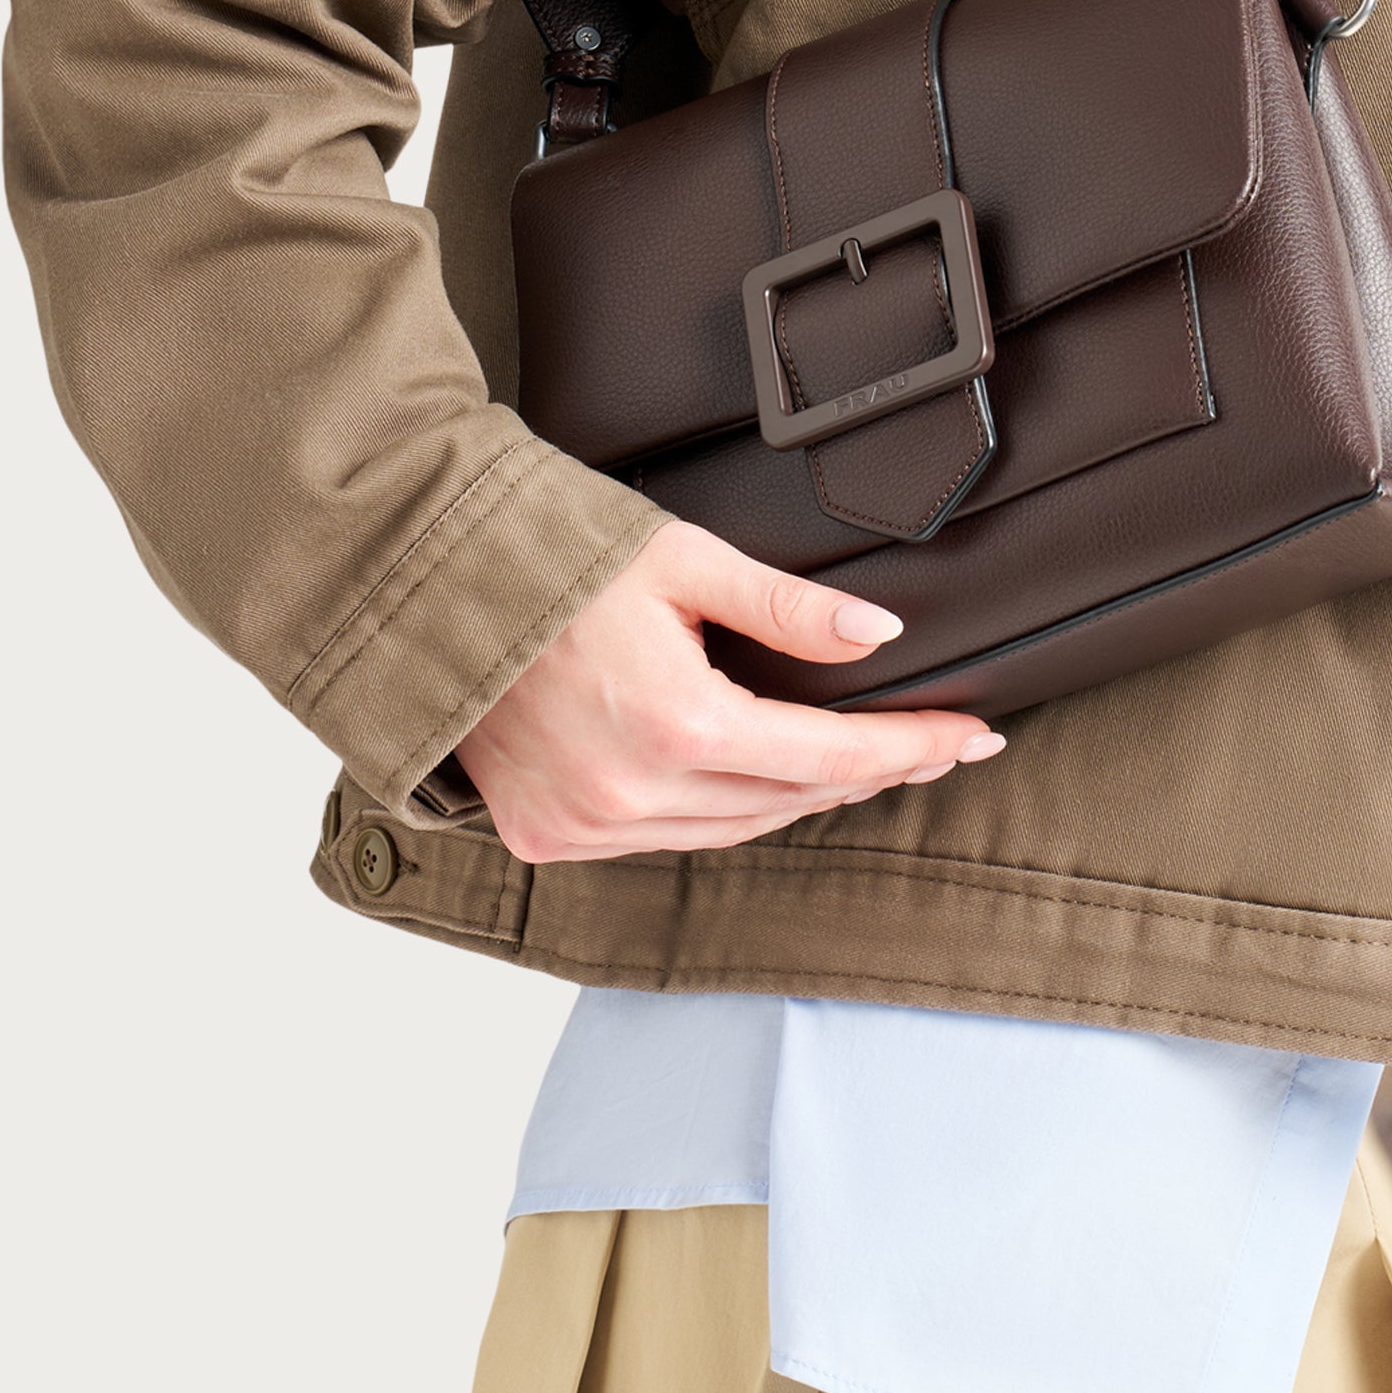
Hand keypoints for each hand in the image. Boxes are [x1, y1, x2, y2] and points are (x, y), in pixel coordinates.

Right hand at [457, 519, 1002, 861]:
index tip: (971, 739)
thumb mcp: (681, 558)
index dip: (912, 748)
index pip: (834, 757)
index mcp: (679, 724)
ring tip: (856, 763)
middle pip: (791, 801)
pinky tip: (750, 780)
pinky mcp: (550, 836)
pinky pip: (667, 839)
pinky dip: (718, 811)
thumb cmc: (546, 554)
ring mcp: (587, 826)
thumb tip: (879, 636)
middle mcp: (634, 794)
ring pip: (732, 830)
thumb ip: (786, 607)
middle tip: (930, 745)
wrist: (420, 583)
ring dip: (798, 798)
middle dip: (868, 773)